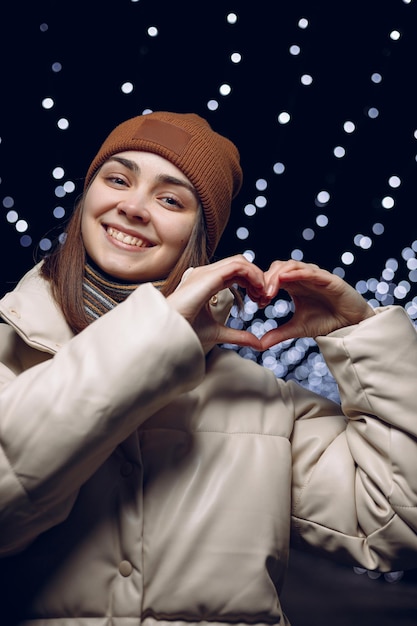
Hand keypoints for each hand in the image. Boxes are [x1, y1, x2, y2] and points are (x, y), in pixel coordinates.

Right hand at [167, 255, 269, 350]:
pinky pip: (237, 266)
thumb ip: (238, 335)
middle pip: (240, 264)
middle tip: (265, 297)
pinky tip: (257, 289)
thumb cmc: (186, 332)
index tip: (260, 301)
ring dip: (256, 275)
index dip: (252, 283)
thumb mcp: (219, 333)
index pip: (235, 273)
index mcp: (207, 283)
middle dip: (256, 277)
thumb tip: (257, 344)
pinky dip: (252, 274)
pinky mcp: (208, 276)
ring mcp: (206, 272)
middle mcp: (206, 274)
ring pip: (240, 261)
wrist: (170, 333)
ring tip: (263, 293)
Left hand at [260, 260, 374, 349]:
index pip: (273, 277)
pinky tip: (287, 278)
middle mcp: (303, 277)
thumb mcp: (298, 328)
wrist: (351, 325)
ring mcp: (316, 276)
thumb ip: (279, 334)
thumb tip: (259, 345)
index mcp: (294, 285)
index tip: (256, 301)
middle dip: (266, 279)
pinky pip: (312, 272)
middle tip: (260, 296)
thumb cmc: (326, 322)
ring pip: (292, 265)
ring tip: (269, 291)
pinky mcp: (329, 279)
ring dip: (278, 276)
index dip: (262, 285)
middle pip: (279, 267)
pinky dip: (298, 273)